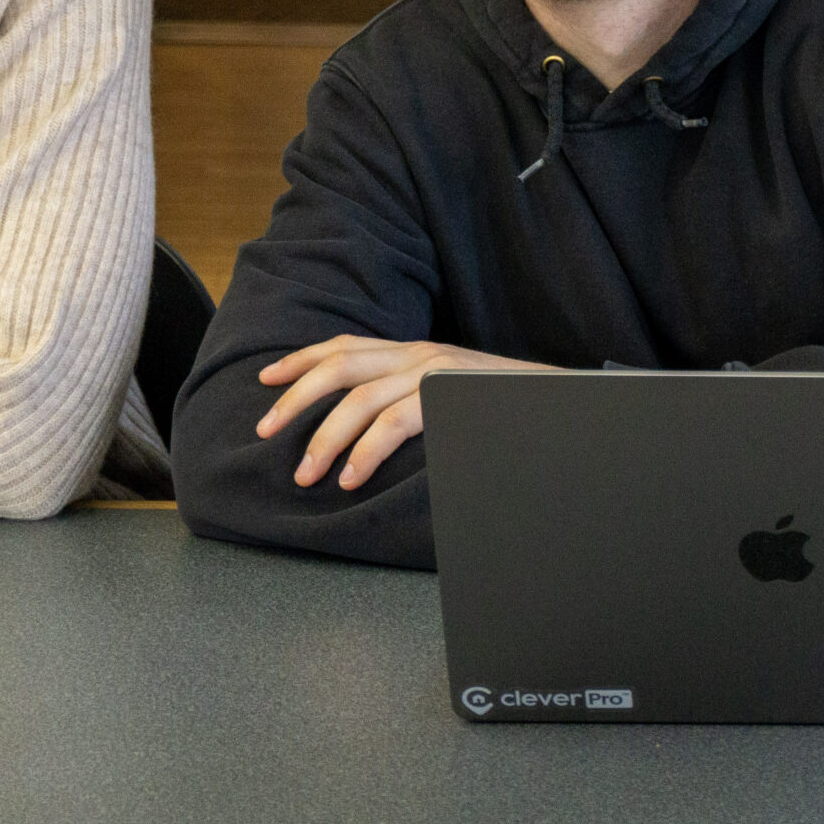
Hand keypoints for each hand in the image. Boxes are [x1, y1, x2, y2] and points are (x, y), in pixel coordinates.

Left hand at [255, 336, 551, 490]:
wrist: (559, 399)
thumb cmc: (499, 403)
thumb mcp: (446, 394)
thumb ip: (408, 398)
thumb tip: (363, 426)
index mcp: (413, 351)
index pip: (343, 346)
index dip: (299, 360)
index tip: (264, 378)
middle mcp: (418, 353)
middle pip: (337, 365)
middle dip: (294, 398)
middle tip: (264, 430)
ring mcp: (434, 372)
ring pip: (359, 398)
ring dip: (325, 438)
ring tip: (307, 475)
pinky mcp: (449, 396)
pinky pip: (395, 422)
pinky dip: (366, 451)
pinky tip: (351, 477)